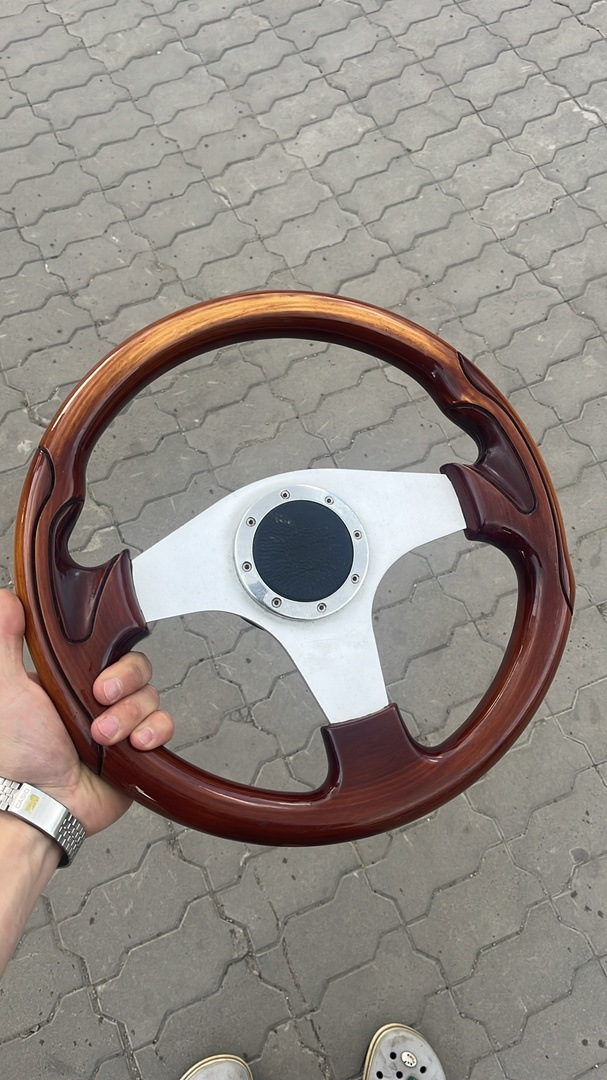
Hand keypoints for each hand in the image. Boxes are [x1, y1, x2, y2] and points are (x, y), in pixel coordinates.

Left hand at [0, 589, 172, 835]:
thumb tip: (8, 599)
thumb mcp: (4, 690)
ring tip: (103, 736)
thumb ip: (5, 642)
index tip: (97, 673)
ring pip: (150, 696)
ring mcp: (119, 724)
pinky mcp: (137, 750)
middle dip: (123, 683)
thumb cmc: (14, 756)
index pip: (107, 648)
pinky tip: (134, 744)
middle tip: (100, 699)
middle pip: (136, 667)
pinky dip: (153, 732)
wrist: (39, 807)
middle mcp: (97, 699)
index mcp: (69, 679)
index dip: (110, 655)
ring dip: (129, 715)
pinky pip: (164, 726)